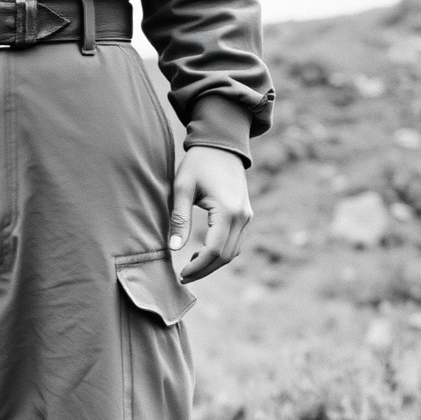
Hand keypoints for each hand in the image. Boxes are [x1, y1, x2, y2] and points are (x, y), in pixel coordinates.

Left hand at [168, 146, 251, 283]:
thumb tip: (173, 248)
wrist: (221, 144)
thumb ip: (179, 219)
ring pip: (233, 252)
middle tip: (183, 276)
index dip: (198, 267)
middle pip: (226, 256)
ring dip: (213, 264)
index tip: (181, 274)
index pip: (214, 251)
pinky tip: (202, 254)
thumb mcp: (182, 189)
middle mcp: (242, 216)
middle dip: (204, 270)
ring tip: (190, 266)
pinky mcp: (246, 215)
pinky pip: (236, 242)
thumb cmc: (198, 163)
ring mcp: (247, 216)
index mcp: (227, 210)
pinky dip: (221, 254)